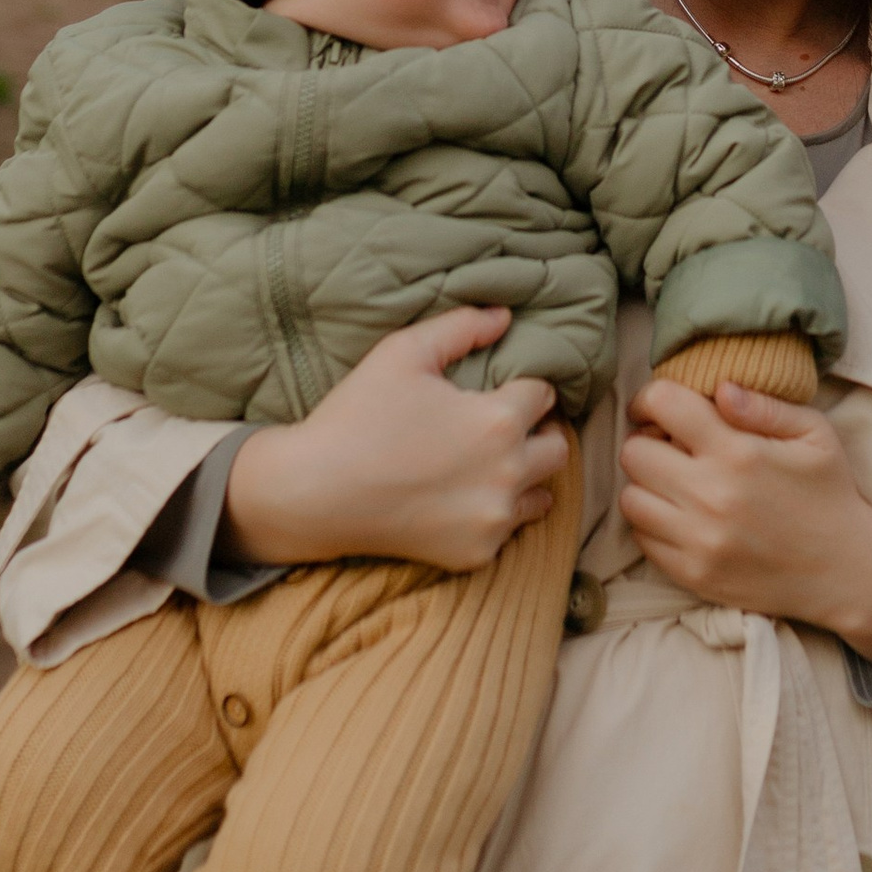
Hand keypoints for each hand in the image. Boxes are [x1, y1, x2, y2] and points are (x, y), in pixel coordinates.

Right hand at [222, 303, 568, 574]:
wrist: (314, 492)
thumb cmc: (357, 415)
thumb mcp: (403, 352)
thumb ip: (461, 327)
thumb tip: (504, 316)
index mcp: (498, 421)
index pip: (544, 395)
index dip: (522, 386)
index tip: (499, 389)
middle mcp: (508, 474)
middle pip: (558, 447)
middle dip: (536, 432)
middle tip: (499, 426)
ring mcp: (493, 519)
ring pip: (542, 494)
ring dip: (525, 477)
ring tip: (486, 464)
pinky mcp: (475, 554)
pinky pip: (507, 530)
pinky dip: (493, 513)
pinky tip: (459, 498)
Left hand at [619, 378, 871, 668]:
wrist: (846, 571)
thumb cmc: (830, 493)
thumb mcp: (815, 434)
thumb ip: (764, 406)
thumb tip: (720, 388)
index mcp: (738, 453)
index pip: (663, 404)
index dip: (651, 398)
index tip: (657, 407)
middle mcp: (710, 496)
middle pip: (633, 452)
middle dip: (647, 441)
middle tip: (668, 447)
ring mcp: (698, 540)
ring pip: (629, 498)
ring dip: (647, 485)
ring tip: (675, 483)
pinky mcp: (692, 574)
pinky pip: (642, 539)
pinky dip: (654, 523)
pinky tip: (683, 517)